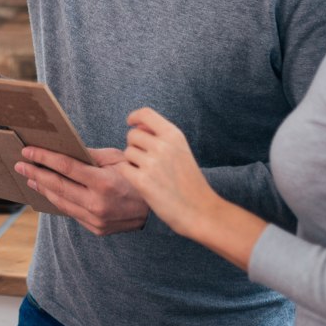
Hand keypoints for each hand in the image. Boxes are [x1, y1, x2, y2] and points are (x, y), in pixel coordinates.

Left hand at [14, 146, 148, 234]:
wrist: (154, 211)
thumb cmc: (136, 177)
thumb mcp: (118, 159)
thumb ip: (91, 155)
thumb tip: (65, 149)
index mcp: (103, 183)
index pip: (65, 167)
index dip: (44, 158)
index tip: (28, 151)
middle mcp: (97, 203)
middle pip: (57, 186)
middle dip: (35, 173)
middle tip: (20, 165)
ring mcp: (96, 219)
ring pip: (60, 202)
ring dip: (42, 188)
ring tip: (30, 177)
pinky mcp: (95, 229)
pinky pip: (71, 212)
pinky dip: (58, 200)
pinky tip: (48, 191)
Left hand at [120, 108, 217, 238]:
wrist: (201, 211)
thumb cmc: (190, 182)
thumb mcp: (181, 151)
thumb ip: (161, 137)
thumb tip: (136, 126)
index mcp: (174, 135)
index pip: (146, 114)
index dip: (135, 117)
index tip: (131, 123)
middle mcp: (163, 146)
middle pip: (132, 135)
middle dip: (135, 146)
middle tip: (147, 161)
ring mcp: (152, 163)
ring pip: (127, 153)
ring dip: (133, 162)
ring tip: (150, 174)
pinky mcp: (142, 181)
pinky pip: (123, 168)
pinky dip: (129, 174)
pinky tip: (143, 182)